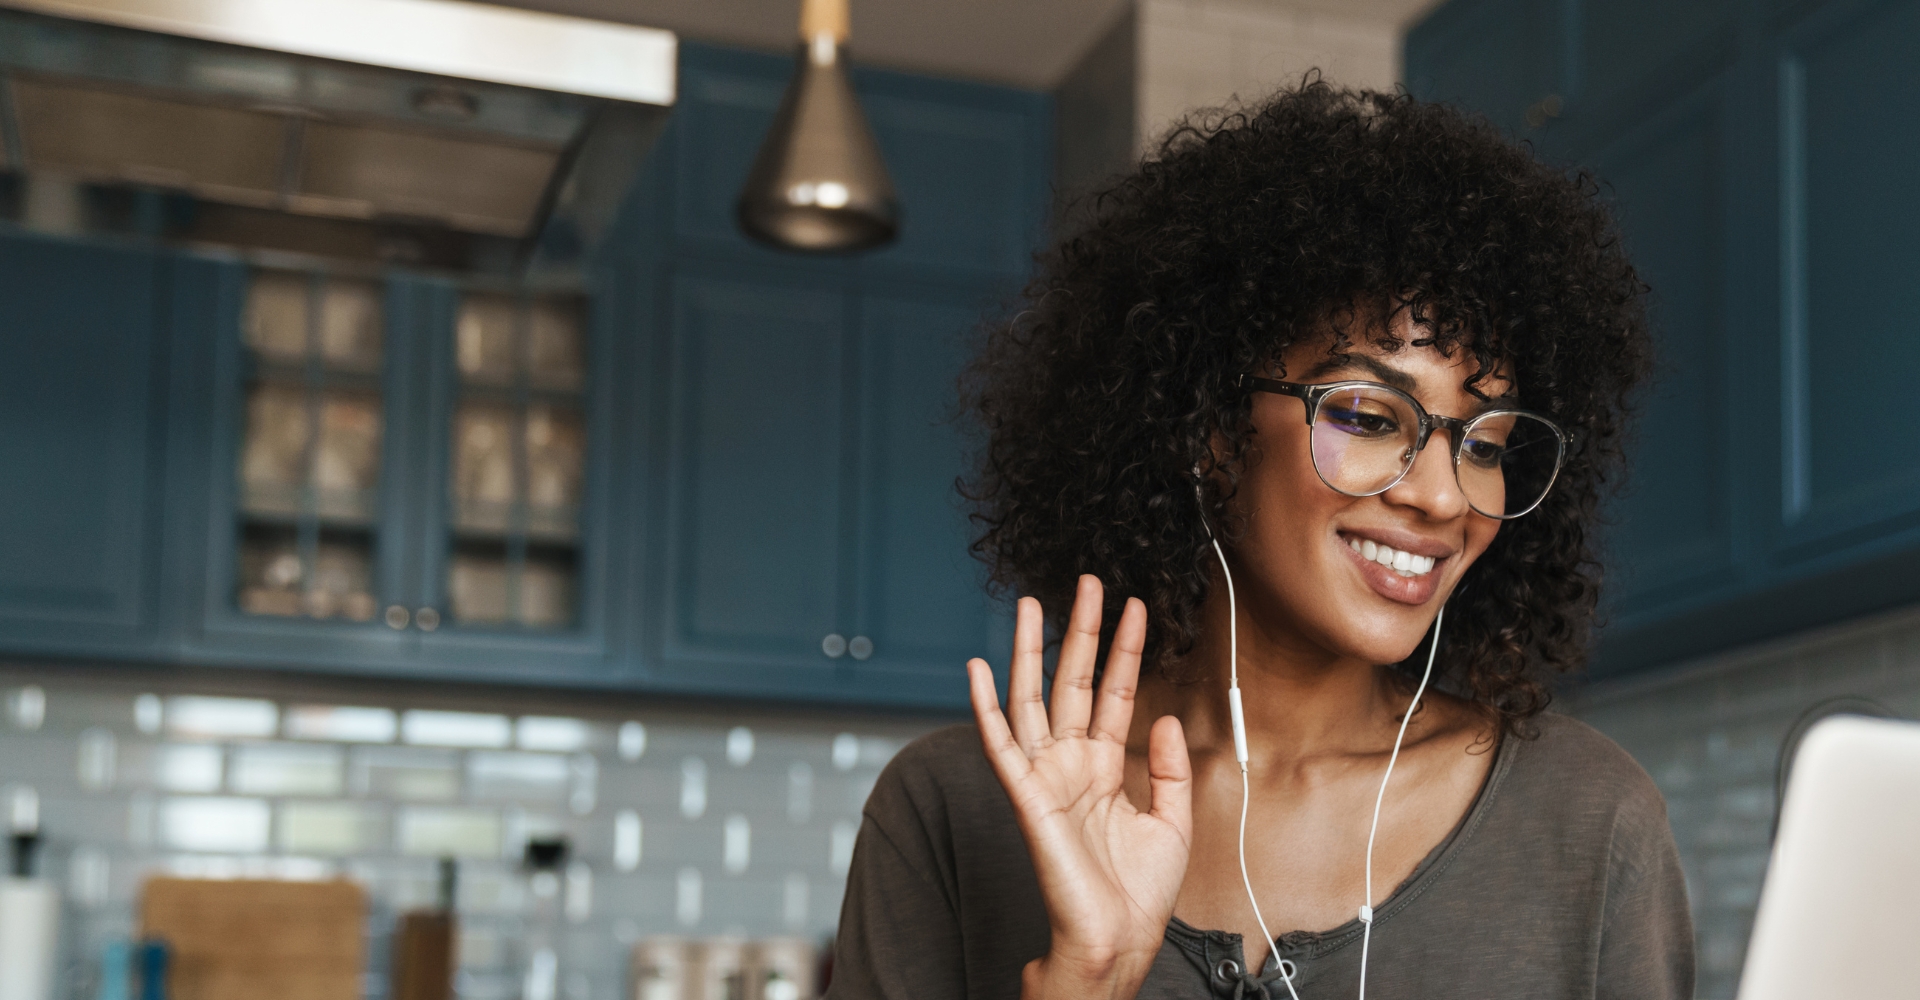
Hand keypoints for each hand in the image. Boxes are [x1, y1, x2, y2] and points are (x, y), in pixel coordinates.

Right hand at [967, 575, 1192, 999]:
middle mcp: (1071, 764)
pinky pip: (1001, 745)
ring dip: (1030, 652)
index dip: (1126, 651)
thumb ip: (1168, 768)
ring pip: (1032, 700)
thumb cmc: (1138, 894)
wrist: (1118, 939)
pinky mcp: (1028, 797)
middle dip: (1080, 633)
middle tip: (1086, 583)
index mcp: (1104, 768)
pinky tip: (978, 670)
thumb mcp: (1172, 822)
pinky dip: (984, 707)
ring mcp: (1047, 777)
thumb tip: (1163, 717)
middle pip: (1072, 682)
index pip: (1115, 694)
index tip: (1136, 609)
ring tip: (1031, 605)